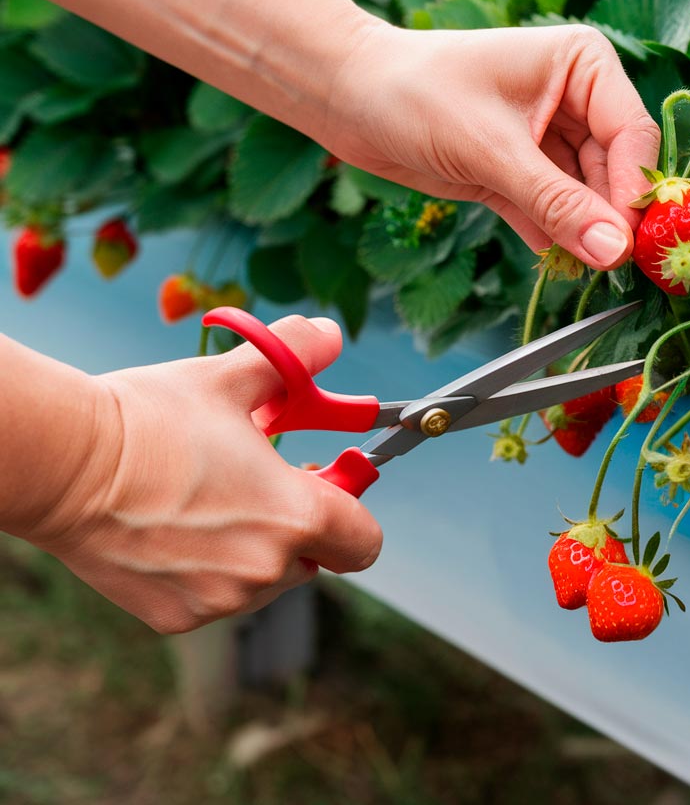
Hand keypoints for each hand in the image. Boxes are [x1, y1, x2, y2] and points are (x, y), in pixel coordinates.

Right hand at [25, 316, 381, 634]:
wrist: (65, 464)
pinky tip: (178, 528)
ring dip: (257, 546)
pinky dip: (212, 569)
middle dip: (301, 523)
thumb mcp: (234, 376)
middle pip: (315, 558)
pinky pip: (219, 595)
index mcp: (294, 516)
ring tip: (213, 497)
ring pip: (266, 578)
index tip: (327, 480)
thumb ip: (297, 355)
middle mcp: (264, 571)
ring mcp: (218, 601)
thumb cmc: (152, 418)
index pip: (364, 540)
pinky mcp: (176, 616)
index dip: (353, 508)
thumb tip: (332, 334)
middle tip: (264, 480)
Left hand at [329, 22, 661, 269]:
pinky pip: (551, 215)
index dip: (635, 189)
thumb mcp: (492, 149)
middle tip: (610, 266)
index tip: (631, 242)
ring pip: (585, 199)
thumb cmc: (417, 94)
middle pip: (614, 172)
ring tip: (583, 269)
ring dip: (583, 235)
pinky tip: (555, 263)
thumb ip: (557, 202)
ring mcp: (548, 142)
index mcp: (582, 66)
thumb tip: (615, 251)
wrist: (349, 98)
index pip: (632, 134)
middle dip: (609, 219)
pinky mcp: (518, 176)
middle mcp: (574, 102)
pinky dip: (553, 240)